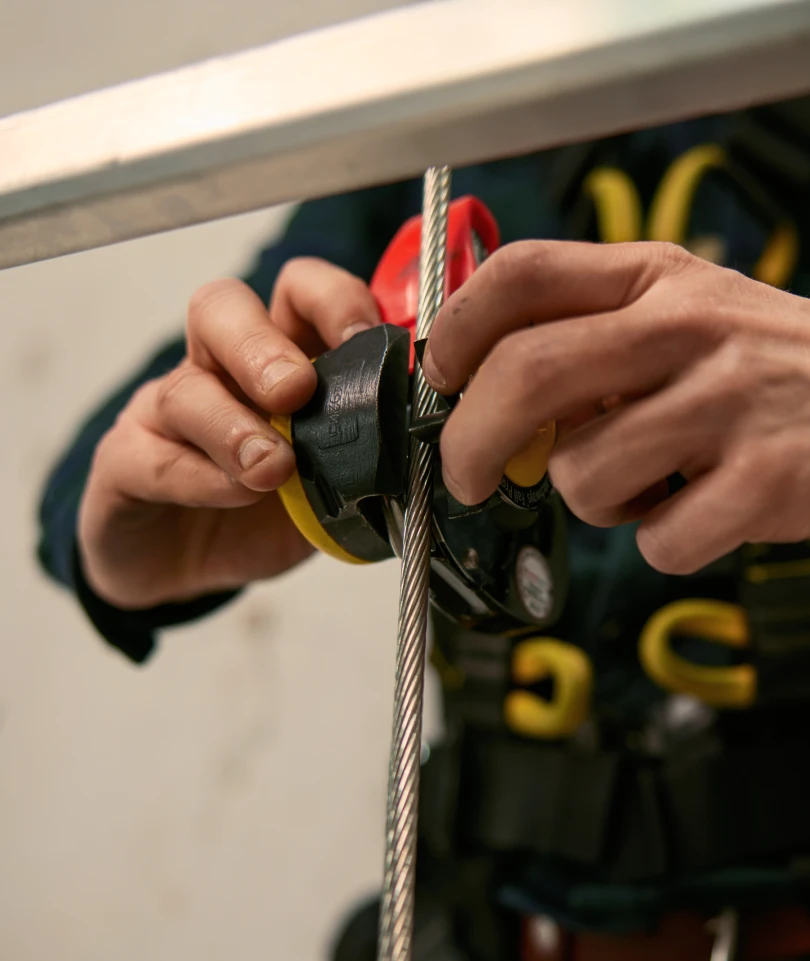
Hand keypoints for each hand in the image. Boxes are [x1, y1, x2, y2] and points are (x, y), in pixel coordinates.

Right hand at [78, 258, 380, 607]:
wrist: (192, 566)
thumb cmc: (269, 510)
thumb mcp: (336, 481)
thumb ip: (371, 454)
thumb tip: (429, 445)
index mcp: (282, 357)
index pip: (299, 294)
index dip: (334, 302)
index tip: (368, 339)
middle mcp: (220, 370)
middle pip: (222, 311)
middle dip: (264, 347)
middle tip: (297, 391)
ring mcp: (168, 412)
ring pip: (186, 388)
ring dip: (236, 427)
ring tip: (274, 467)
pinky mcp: (129, 462)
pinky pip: (153, 457)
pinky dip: (201, 477)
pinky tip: (238, 495)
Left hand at [425, 241, 809, 573]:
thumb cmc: (771, 361)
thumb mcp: (689, 308)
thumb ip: (596, 335)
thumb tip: (488, 391)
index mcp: (656, 278)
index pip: (521, 276)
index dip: (456, 331)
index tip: (441, 379)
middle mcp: (686, 327)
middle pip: (525, 377)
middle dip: (470, 444)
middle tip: (468, 478)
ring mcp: (727, 402)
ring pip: (582, 476)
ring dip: (595, 502)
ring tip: (648, 486)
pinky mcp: (765, 481)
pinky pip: (657, 541)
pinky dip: (663, 543)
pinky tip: (700, 513)